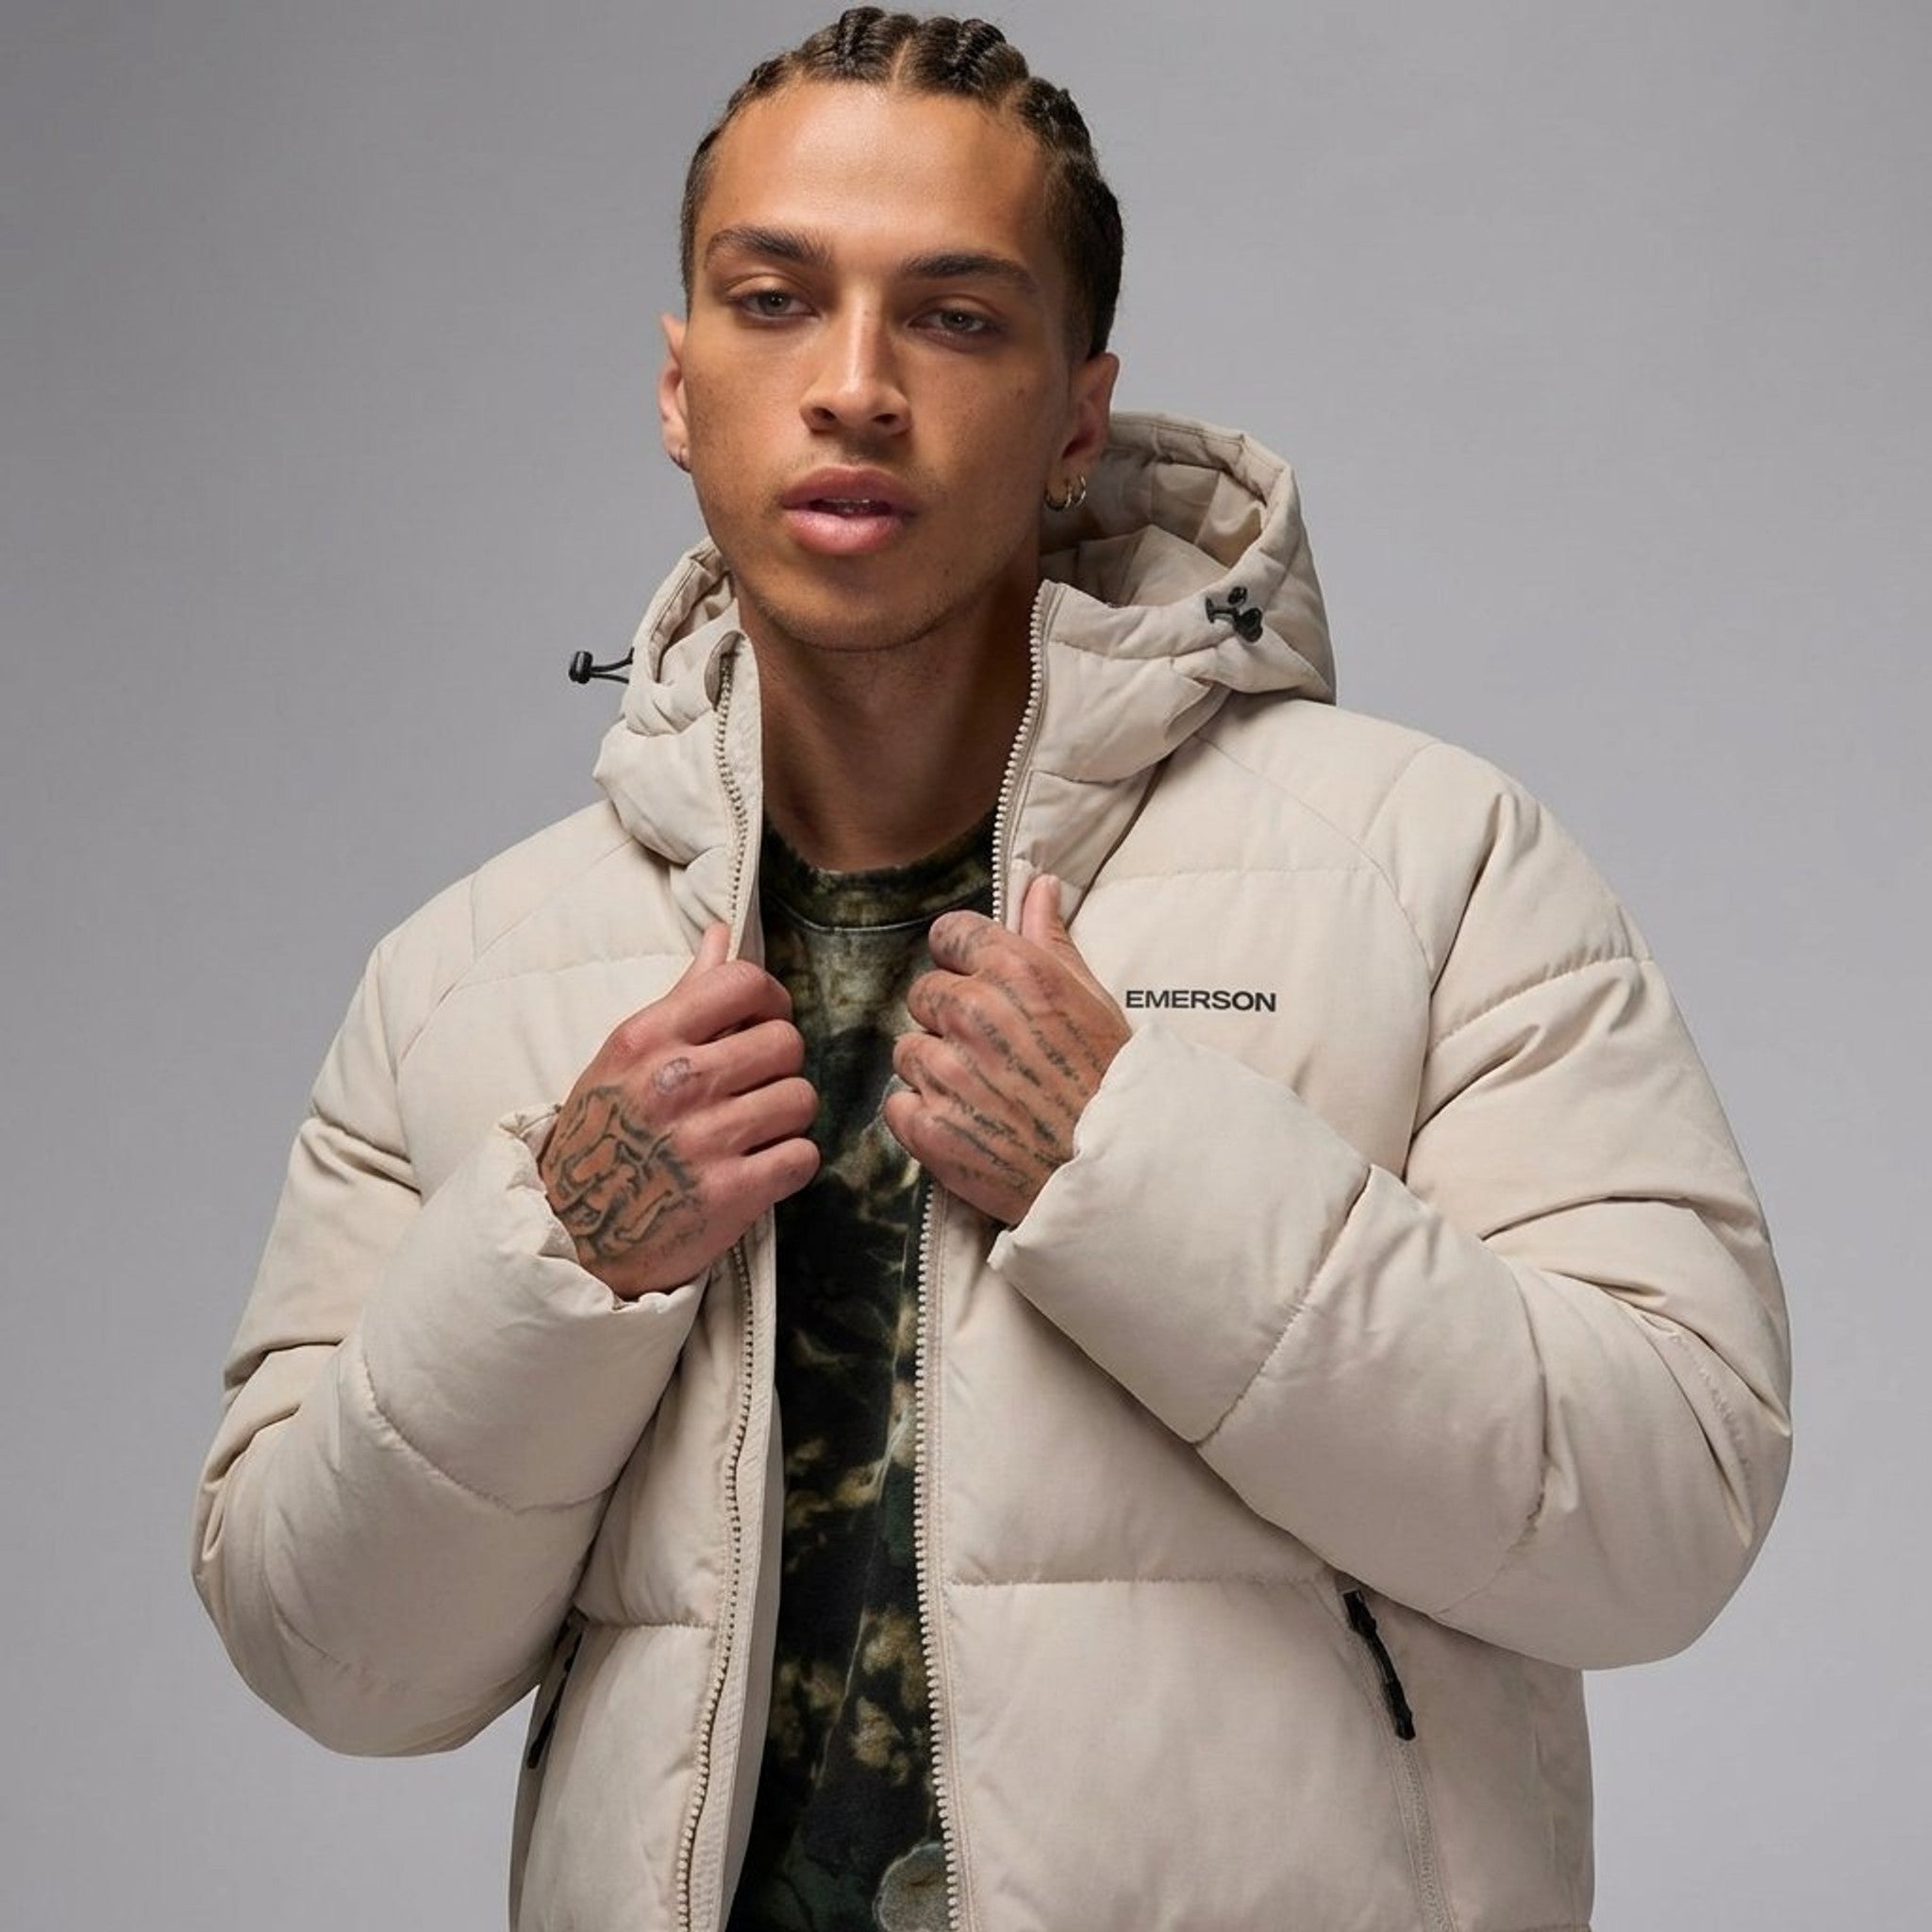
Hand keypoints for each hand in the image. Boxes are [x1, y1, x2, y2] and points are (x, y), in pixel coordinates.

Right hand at [538, 924, 818, 1297]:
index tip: (764, 1022)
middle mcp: (675, 1082)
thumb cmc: (602, 1135)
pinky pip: (803, 1156)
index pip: (744, 983)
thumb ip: (683, 996)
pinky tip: (761, 1167)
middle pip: (785, 1042)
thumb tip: (722, 935)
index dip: (771, 1000)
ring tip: (755, 1130)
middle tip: (754, 1089)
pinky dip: (791, 1164)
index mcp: (647, 1039)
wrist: (571, 1234)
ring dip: (787, 1117)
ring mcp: (703, 1140)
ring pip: (801, 1098)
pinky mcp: (730, 1194)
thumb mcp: (625, 1058)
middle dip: (779, 1065)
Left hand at [884, 874, 1129, 1225]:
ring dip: (934, 1067)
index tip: (974, 980)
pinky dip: (922, 1115)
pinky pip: (898, 1103)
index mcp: (1016, 973)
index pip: (949, 934)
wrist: (1117, 1172)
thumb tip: (1039, 886)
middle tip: (987, 1050)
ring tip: (980, 1092)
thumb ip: (1052, 940)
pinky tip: (963, 1123)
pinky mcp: (931, 1126)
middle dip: (948, 1017)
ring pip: (908, 1048)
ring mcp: (948, 1071)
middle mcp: (974, 1013)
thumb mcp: (1094, 1000)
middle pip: (925, 993)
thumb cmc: (1112, 1083)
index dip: (960, 959)